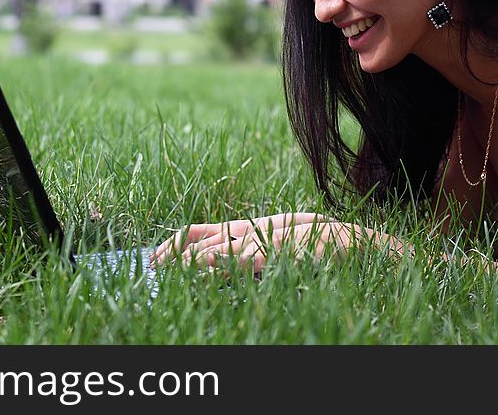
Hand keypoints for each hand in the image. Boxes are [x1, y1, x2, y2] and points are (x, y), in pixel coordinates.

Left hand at [150, 213, 352, 274]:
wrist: (346, 241)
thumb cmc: (310, 245)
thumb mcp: (271, 242)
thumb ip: (245, 253)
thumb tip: (210, 266)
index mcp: (244, 228)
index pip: (198, 231)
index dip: (173, 242)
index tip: (154, 256)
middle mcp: (248, 231)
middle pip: (201, 242)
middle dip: (173, 255)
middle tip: (151, 267)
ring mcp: (261, 241)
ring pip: (217, 249)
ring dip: (189, 260)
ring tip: (167, 270)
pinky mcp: (276, 251)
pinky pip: (243, 258)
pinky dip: (221, 263)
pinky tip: (205, 269)